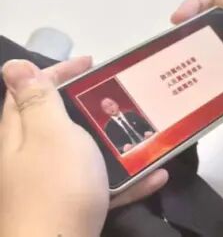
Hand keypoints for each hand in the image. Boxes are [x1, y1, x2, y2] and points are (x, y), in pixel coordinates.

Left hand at [0, 58, 167, 236]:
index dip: (56, 72)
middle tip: (122, 96)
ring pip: (84, 155)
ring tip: (146, 133)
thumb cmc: (55, 189)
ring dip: (114, 143)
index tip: (91, 63)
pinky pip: (102, 187)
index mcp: (19, 137)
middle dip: (90, 106)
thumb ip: (38, 100)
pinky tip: (155, 176)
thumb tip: (14, 64)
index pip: (28, 93)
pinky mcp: (70, 211)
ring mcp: (49, 188)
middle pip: (57, 123)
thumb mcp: (51, 134)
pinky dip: (127, 180)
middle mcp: (29, 160)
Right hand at [172, 0, 222, 119]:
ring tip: (174, 86)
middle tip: (168, 59)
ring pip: (207, 66)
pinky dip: (208, 97)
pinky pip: (219, 93)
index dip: (194, 6)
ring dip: (192, 72)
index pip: (216, 2)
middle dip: (184, 43)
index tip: (177, 21)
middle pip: (205, 35)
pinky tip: (200, 105)